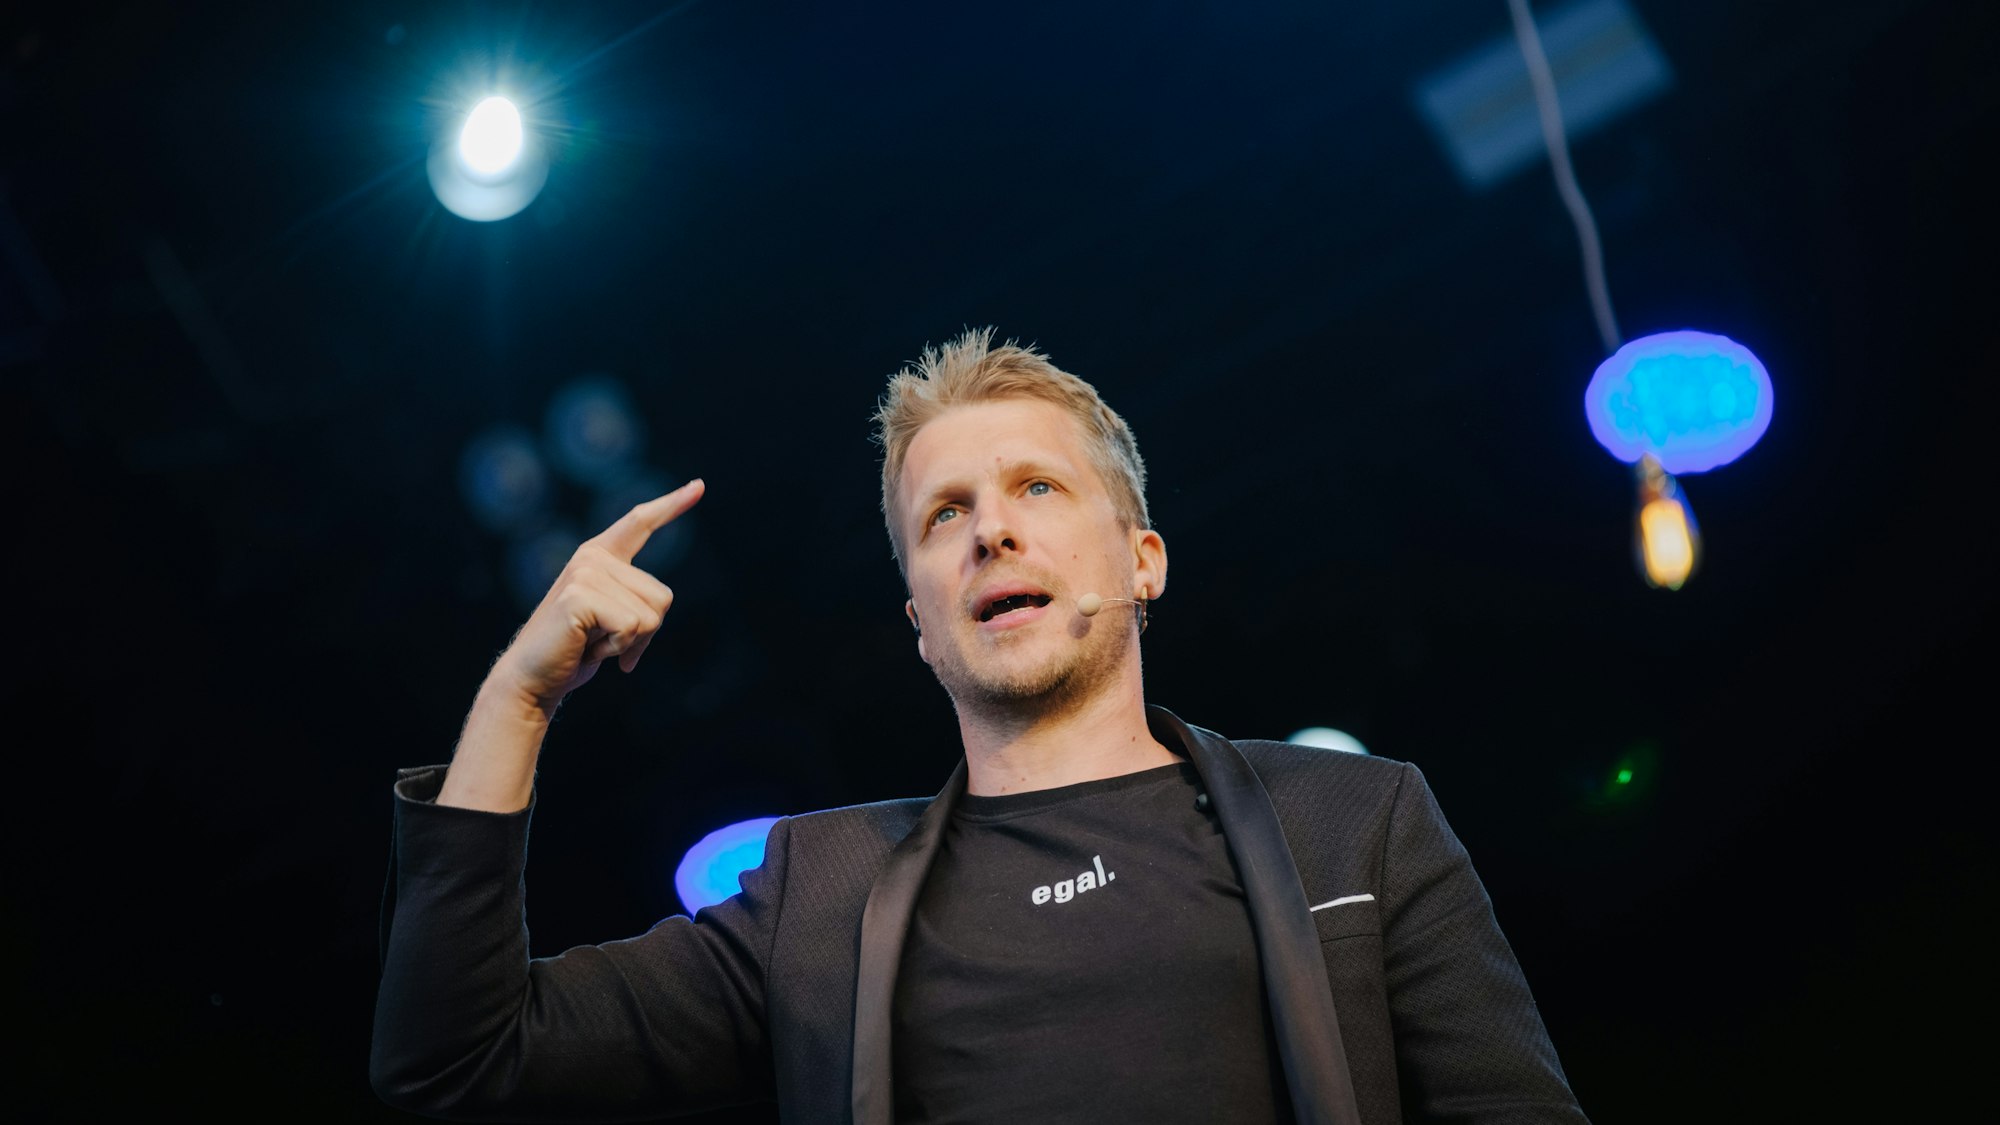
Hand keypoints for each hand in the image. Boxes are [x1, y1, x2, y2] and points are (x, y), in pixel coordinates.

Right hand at [488, 479, 703, 716]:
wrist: (534, 679)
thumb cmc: (576, 651)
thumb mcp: (612, 620)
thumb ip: (634, 602)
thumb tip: (659, 605)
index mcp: (600, 556)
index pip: (640, 522)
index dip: (672, 504)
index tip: (699, 486)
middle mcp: (592, 557)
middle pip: (663, 597)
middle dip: (644, 633)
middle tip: (603, 641)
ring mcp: (585, 573)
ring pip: (651, 616)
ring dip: (630, 643)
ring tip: (593, 643)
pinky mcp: (579, 596)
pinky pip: (633, 628)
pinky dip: (618, 649)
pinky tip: (588, 649)